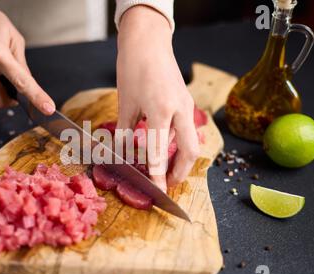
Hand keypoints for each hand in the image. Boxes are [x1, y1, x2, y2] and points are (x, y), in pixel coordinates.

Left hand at [116, 5, 199, 191]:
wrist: (148, 41)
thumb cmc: (133, 69)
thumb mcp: (125, 104)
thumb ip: (125, 133)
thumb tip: (122, 155)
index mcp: (161, 111)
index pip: (160, 153)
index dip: (159, 176)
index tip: (159, 193)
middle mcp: (180, 110)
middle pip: (190, 151)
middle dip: (181, 171)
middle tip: (167, 183)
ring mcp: (186, 105)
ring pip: (190, 140)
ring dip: (180, 157)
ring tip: (165, 168)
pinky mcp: (185, 101)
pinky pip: (184, 127)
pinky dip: (176, 141)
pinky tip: (163, 144)